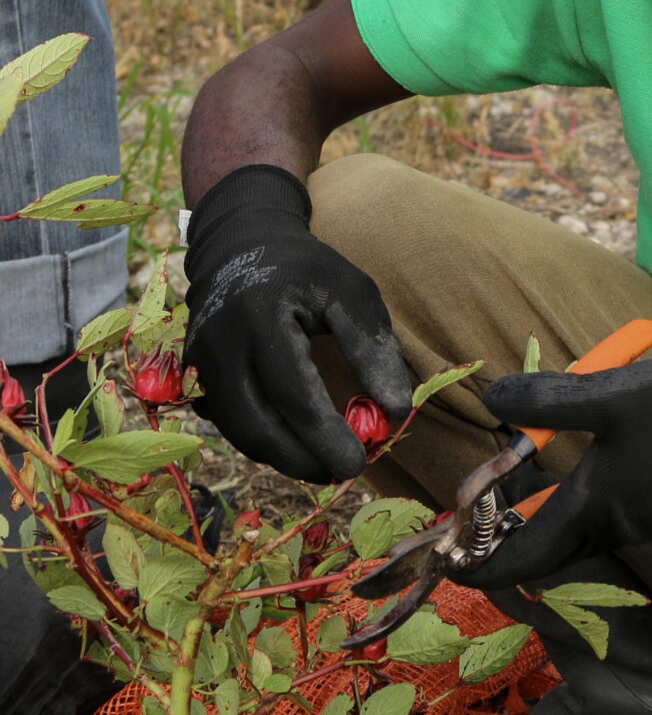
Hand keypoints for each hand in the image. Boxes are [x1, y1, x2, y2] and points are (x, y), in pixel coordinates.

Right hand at [182, 164, 412, 481]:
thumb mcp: (350, 291)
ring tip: (326, 464)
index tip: (359, 461)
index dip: (324, 433)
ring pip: (238, 431)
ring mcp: (199, 360)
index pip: (291, 390)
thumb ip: (372, 348)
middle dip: (302, 458)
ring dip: (283, 456)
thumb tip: (395, 411)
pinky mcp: (193, 374)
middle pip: (255, 423)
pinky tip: (297, 444)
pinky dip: (264, 441)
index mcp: (259, 313)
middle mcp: (219, 341)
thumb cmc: (306, 269)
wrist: (241, 244)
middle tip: (344, 471)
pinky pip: (228, 422)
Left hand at [465, 353, 651, 589]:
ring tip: (514, 486)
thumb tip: (492, 399)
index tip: (454, 562)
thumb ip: (545, 400)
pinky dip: (570, 507)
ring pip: (573, 535)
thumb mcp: (604, 394)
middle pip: (547, 552)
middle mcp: (612, 526)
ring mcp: (638, 521)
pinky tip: (569, 469)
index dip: (485, 567)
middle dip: (506, 542)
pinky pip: (598, 520)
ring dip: (539, 521)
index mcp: (592, 507)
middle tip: (476, 518)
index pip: (525, 558)